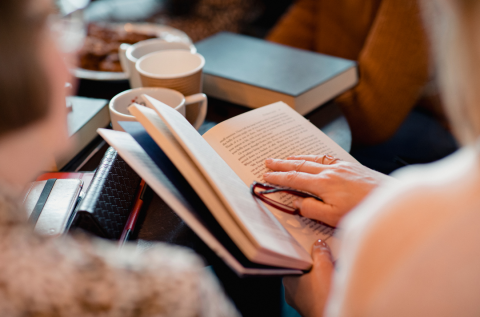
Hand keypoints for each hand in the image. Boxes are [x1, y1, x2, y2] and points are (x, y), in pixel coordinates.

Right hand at [264, 155, 389, 225]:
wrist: (390, 198)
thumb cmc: (363, 210)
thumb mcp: (334, 217)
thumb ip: (312, 209)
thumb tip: (297, 202)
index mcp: (323, 183)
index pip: (294, 179)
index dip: (279, 177)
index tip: (267, 176)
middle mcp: (330, 171)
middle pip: (300, 165)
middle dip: (282, 164)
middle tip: (268, 161)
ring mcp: (341, 166)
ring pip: (313, 159)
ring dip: (296, 158)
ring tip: (285, 158)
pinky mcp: (351, 166)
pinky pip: (325, 158)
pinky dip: (313, 157)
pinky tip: (312, 158)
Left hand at [283, 239, 332, 316]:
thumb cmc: (323, 296)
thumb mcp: (323, 266)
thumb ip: (320, 252)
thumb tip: (319, 244)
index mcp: (288, 278)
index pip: (293, 260)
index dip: (303, 251)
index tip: (311, 244)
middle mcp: (290, 290)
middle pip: (303, 269)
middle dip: (314, 262)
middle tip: (324, 253)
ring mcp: (300, 300)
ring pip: (309, 281)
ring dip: (320, 273)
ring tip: (331, 265)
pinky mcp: (310, 307)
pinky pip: (315, 291)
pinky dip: (322, 285)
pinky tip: (332, 280)